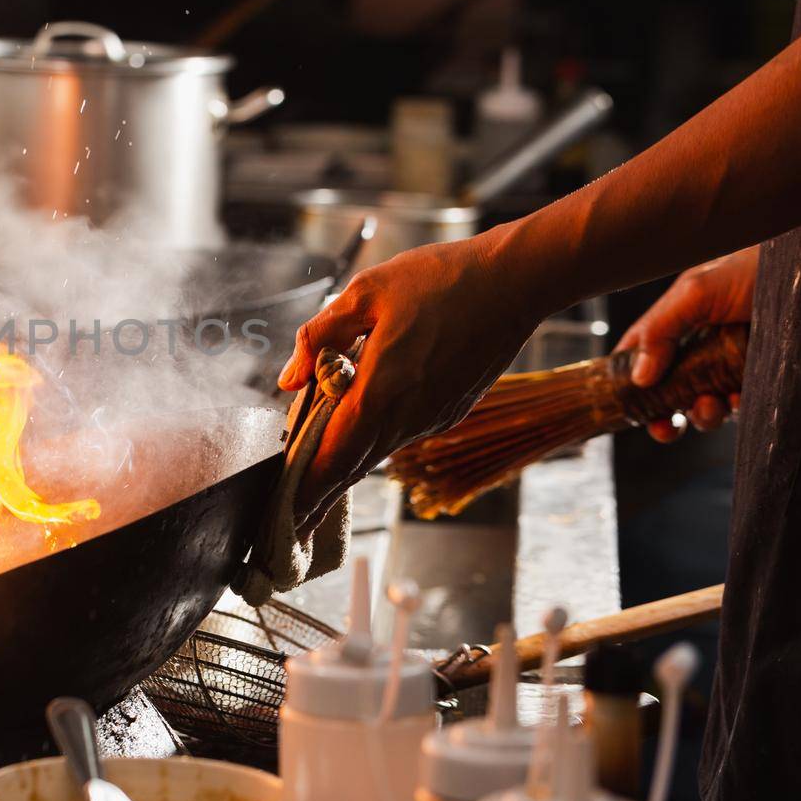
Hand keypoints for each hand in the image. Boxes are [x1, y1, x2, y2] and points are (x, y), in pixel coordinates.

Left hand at [277, 230, 546, 526]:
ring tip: (309, 481)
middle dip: (318, 493)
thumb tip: (289, 379)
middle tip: (287, 521)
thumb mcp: (364, 293)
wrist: (517, 281)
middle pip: (353, 465)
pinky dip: (371, 442)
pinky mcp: (450, 411)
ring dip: (343, 466)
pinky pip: (399, 434)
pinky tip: (353, 433)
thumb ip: (319, 336)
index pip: (334, 456)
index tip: (283, 517)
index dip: (306, 489)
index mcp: (382, 389)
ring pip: (376, 451)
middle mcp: (409, 416)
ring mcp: (433, 418)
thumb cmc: (439, 279)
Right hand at [614, 246, 757, 441]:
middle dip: (662, 414)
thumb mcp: (694, 292)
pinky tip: (739, 398)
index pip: (636, 358)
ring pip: (702, 404)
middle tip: (664, 426)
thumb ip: (660, 330)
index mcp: (672, 326)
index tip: (628, 406)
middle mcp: (695, 348)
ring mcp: (725, 365)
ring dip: (702, 414)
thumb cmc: (749, 268)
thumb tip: (639, 378)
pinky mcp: (754, 376)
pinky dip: (736, 409)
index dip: (627, 383)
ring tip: (710, 404)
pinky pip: (739, 405)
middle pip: (667, 392)